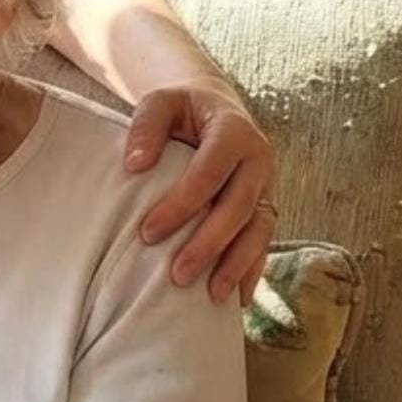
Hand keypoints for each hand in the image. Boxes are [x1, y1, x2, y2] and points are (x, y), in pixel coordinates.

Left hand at [124, 84, 276, 305]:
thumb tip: (134, 165)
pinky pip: (264, 242)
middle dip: (210, 244)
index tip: (147, 233)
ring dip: (237, 265)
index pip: (210, 172)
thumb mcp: (160, 102)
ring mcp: (267, 186)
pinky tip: (236, 298)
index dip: (182, 204)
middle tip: (177, 275)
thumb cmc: (180, 109)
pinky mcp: (265, 207)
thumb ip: (145, 126)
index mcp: (235, 132)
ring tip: (212, 295)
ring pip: (259, 231)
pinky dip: (252, 270)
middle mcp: (259, 160)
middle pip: (240, 208)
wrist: (214, 109)